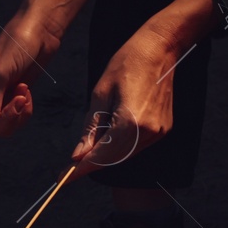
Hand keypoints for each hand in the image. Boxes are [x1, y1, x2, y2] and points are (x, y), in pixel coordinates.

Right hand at [0, 0, 110, 175]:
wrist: (40, 29)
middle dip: (5, 121)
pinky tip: (27, 92)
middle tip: (18, 100)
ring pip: (3, 128)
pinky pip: (17, 120)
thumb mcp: (0, 74)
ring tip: (24, 92)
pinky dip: (25, 110)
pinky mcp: (14, 100)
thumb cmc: (15, 45)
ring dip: (17, 115)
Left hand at [71, 0, 216, 173]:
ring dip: (105, 157)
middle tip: (68, 170)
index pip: (101, 156)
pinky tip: (106, 141)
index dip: (81, 170)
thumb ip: (91, 128)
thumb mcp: (100, 93)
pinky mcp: (164, 129)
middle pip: (114, 159)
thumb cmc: (127, 63)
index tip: (63, 179)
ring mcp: (159, 131)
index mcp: (130, 122)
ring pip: (125, 155)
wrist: (159, 48)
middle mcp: (148, 131)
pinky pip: (136, 146)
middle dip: (91, 165)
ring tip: (85, 153)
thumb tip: (78, 155)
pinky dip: (119, 147)